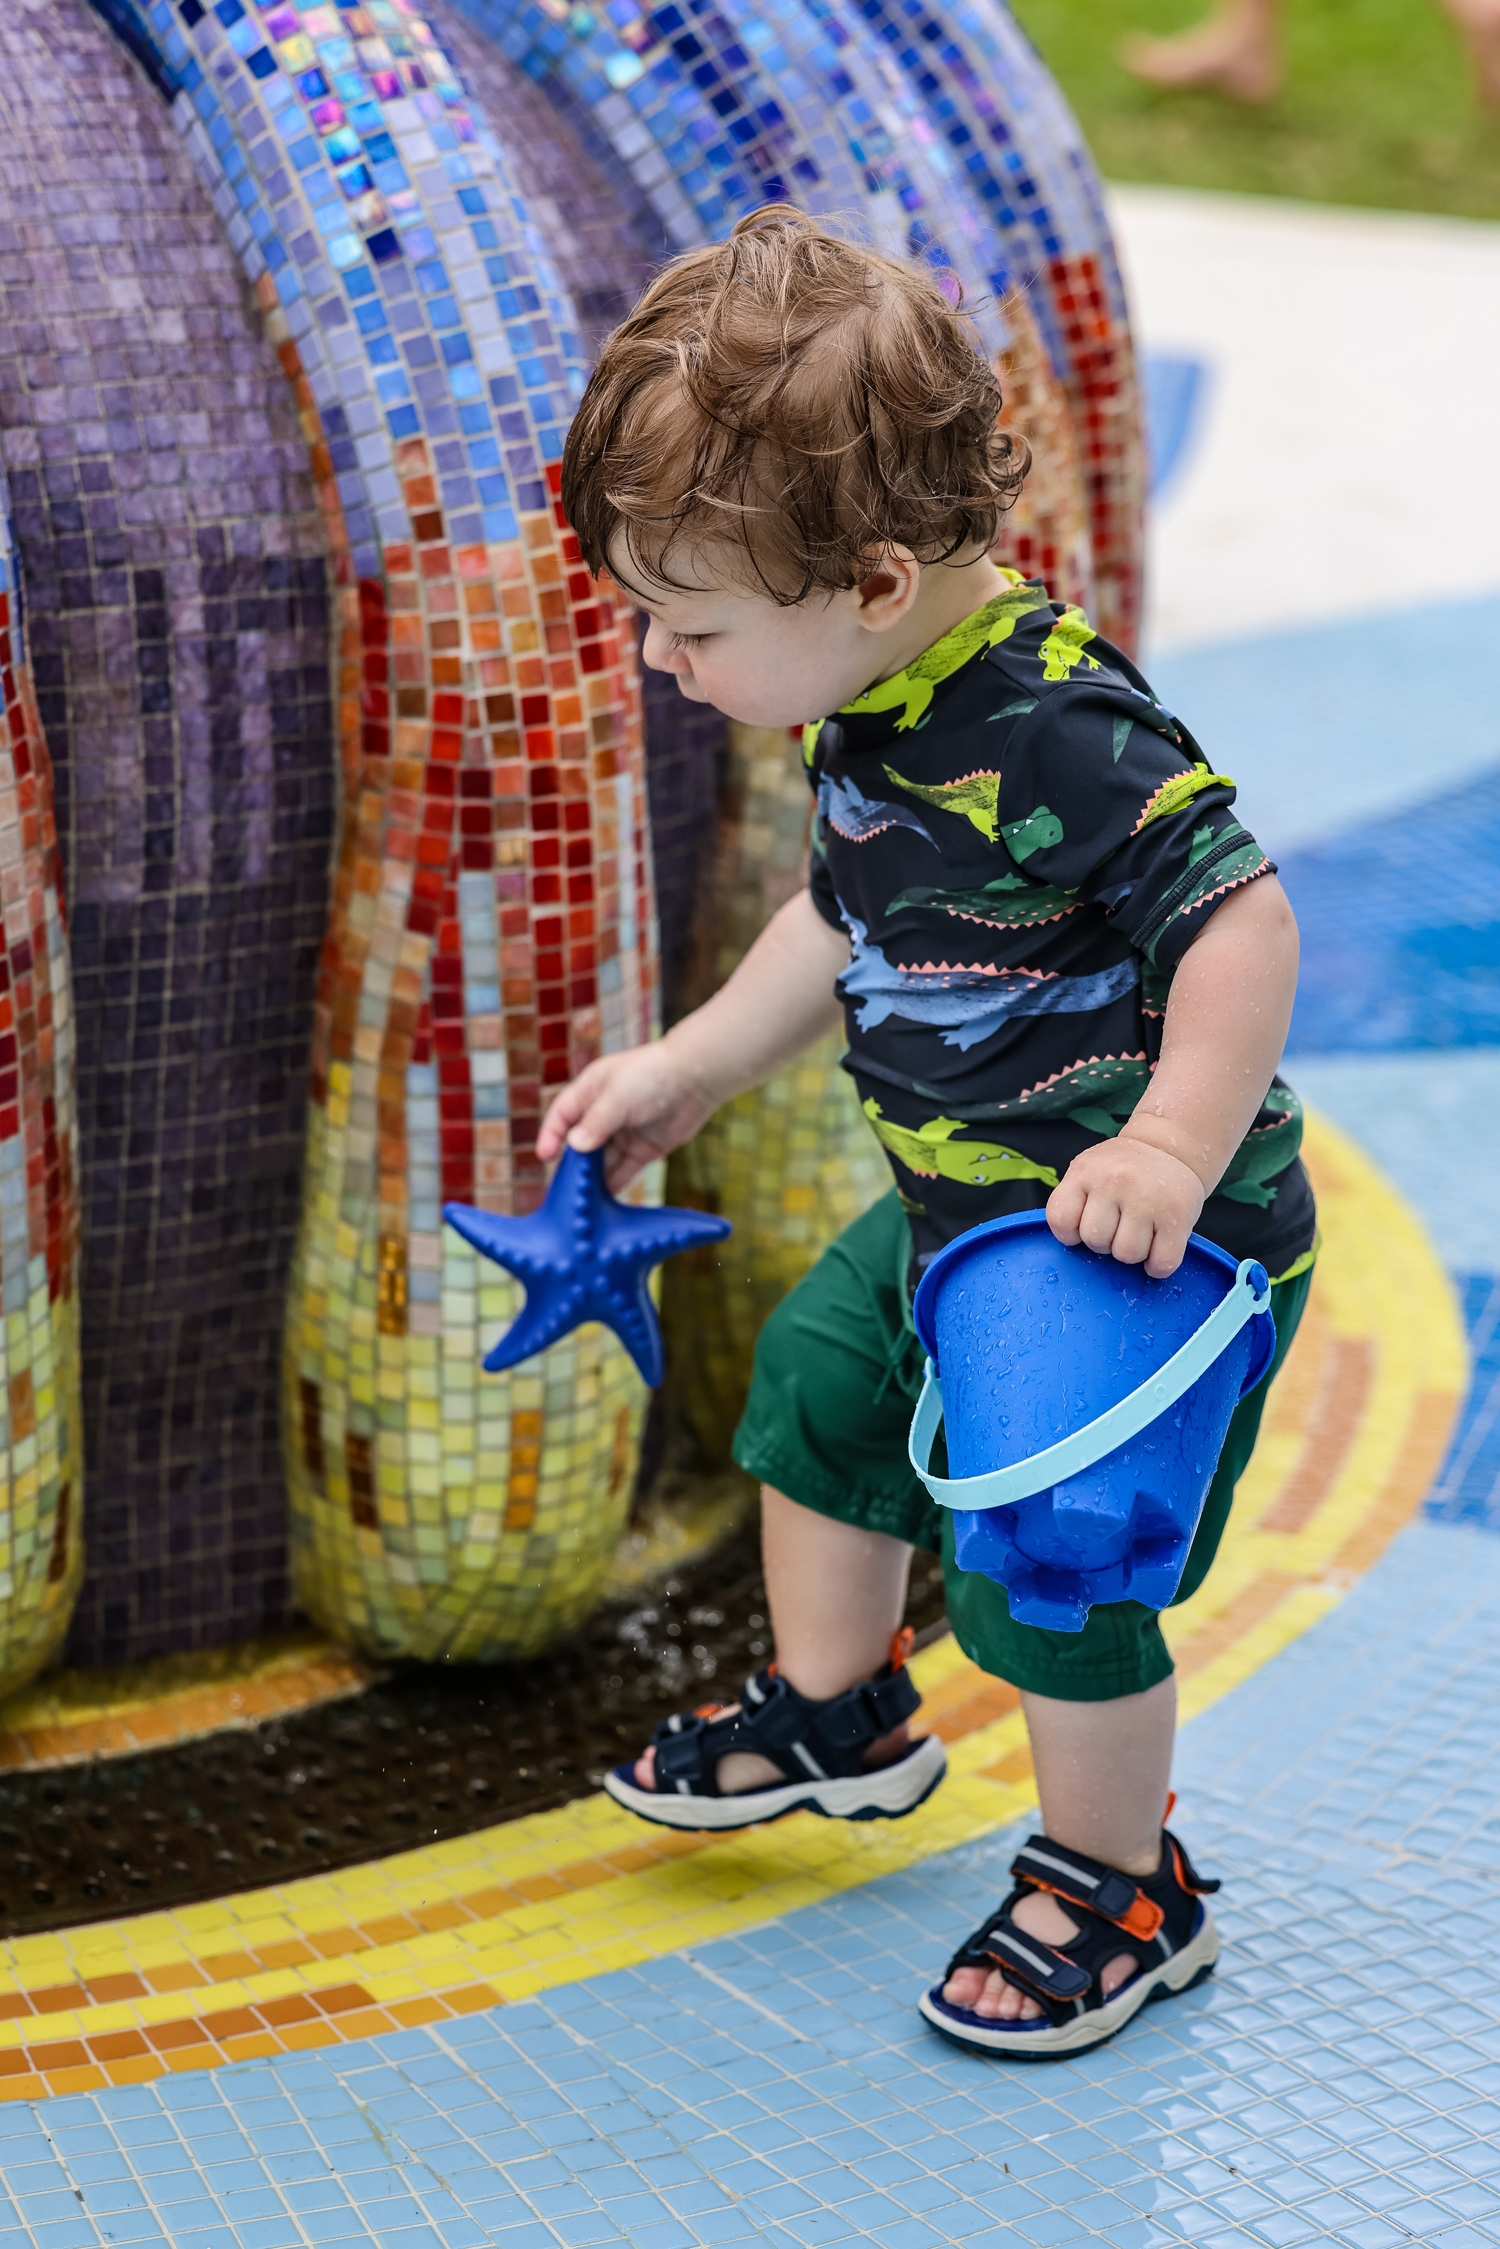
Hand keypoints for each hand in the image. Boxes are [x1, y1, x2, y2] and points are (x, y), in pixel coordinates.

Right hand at [536, 1041, 717, 1193]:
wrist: (697, 1078)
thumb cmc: (653, 1075)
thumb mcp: (618, 1096)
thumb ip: (596, 1122)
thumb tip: (574, 1147)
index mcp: (591, 1092)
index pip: (562, 1115)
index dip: (551, 1135)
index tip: (544, 1156)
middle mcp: (604, 1114)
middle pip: (580, 1144)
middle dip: (571, 1165)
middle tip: (562, 1188)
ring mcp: (623, 1133)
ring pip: (601, 1161)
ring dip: (592, 1179)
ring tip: (582, 1201)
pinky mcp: (642, 1149)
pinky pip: (622, 1171)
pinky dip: (613, 1185)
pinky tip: (603, 1203)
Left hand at [1046, 1135, 1204, 1278]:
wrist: (1170, 1147)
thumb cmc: (1123, 1169)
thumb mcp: (1089, 1170)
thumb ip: (1075, 1201)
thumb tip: (1074, 1243)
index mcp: (1085, 1171)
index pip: (1060, 1220)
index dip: (1070, 1233)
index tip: (1084, 1227)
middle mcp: (1115, 1181)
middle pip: (1095, 1241)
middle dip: (1105, 1242)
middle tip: (1118, 1225)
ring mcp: (1147, 1198)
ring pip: (1127, 1255)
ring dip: (1132, 1253)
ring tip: (1139, 1231)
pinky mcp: (1177, 1215)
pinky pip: (1162, 1263)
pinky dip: (1158, 1266)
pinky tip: (1158, 1249)